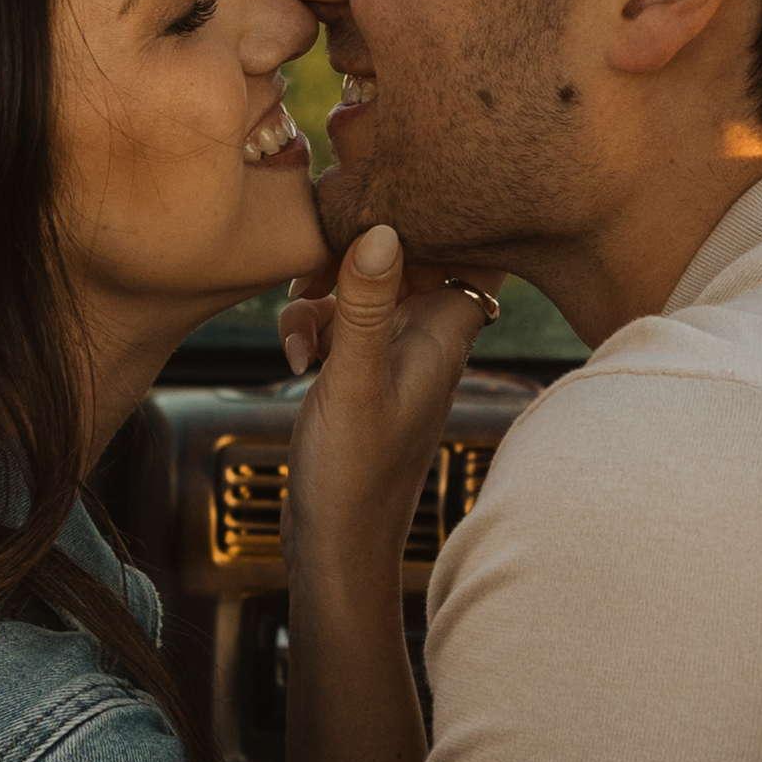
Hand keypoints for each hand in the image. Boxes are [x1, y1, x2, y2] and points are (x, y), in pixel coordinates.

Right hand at [277, 225, 502, 577]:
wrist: (336, 548)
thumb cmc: (353, 477)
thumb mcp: (352, 382)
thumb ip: (367, 305)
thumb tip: (384, 227)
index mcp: (443, 334)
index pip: (466, 247)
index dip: (428, 221)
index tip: (374, 214)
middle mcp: (427, 338)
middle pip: (406, 257)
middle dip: (352, 252)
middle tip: (311, 275)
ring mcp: (394, 353)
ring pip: (363, 287)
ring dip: (322, 295)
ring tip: (299, 336)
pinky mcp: (362, 370)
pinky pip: (341, 320)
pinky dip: (313, 326)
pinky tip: (295, 359)